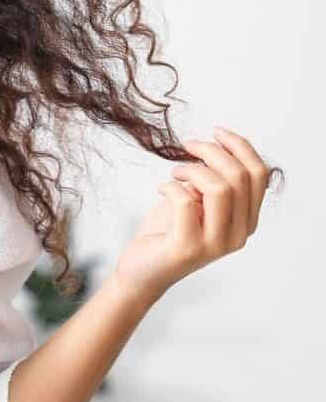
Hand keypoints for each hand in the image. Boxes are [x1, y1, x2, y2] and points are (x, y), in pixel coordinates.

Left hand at [113, 126, 269, 307]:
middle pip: (239, 177)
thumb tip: (216, 147)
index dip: (240, 146)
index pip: (259, 175)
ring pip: (219, 188)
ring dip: (191, 168)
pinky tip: (161, 188)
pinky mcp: (187, 248)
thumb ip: (213, 180)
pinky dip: (170, 186)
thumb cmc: (168, 230)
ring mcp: (215, 244)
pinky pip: (185, 202)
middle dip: (211, 151)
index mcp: (246, 220)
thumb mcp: (196, 199)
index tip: (217, 132)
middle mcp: (237, 234)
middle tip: (187, 146)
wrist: (143, 268)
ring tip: (175, 171)